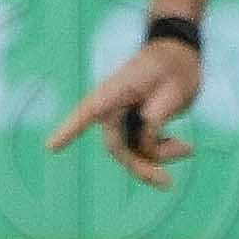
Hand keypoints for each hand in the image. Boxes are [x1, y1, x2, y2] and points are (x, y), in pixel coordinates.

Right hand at [48, 34, 202, 187]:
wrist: (181, 55)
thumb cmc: (175, 66)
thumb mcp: (174, 90)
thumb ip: (158, 114)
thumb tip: (145, 141)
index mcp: (115, 91)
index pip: (88, 112)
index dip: (69, 130)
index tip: (51, 147)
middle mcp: (113, 106)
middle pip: (118, 147)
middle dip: (141, 167)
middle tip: (166, 183)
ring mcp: (122, 116)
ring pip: (133, 151)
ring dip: (159, 157)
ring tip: (187, 149)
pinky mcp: (135, 123)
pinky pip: (143, 147)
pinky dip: (162, 151)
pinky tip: (186, 148)